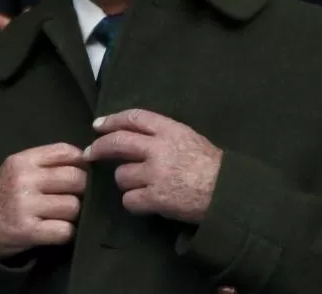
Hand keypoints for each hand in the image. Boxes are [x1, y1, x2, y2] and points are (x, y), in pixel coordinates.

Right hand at [0, 143, 86, 257]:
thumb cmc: (6, 193)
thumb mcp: (18, 169)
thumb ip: (47, 161)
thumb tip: (87, 159)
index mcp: (22, 161)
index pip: (65, 152)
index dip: (81, 163)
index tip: (81, 173)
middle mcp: (23, 179)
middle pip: (76, 179)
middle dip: (81, 190)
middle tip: (73, 198)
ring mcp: (24, 205)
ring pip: (73, 206)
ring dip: (73, 215)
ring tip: (60, 216)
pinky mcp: (27, 230)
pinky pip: (65, 230)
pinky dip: (65, 233)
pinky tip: (54, 230)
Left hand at [84, 109, 222, 224]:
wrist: (231, 196)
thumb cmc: (215, 168)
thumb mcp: (191, 139)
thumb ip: (164, 135)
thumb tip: (134, 135)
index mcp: (170, 130)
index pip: (134, 118)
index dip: (112, 120)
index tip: (98, 125)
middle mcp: (158, 149)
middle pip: (117, 142)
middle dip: (99, 147)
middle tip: (89, 154)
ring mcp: (155, 174)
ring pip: (121, 176)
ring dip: (126, 182)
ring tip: (141, 186)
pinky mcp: (156, 198)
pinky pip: (129, 200)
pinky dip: (134, 203)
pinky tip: (144, 204)